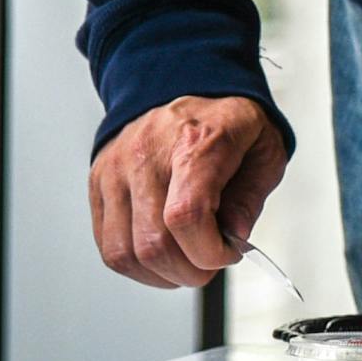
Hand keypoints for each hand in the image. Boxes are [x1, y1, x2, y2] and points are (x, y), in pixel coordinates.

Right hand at [91, 95, 287, 288]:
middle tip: (209, 262)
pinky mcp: (98, 183)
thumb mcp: (263, 151)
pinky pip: (108, 246)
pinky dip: (137, 266)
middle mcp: (146, 155)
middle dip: (190, 271)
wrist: (183, 85)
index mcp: (195, 141)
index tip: (227, 252)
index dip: (209, 252)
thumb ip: (251, 198)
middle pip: (154, 242)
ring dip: (162, 275)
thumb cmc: (225, 123)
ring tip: (186, 262)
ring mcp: (115, 170)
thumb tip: (234, 238)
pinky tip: (162, 257)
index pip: (186, 215)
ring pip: (125, 252)